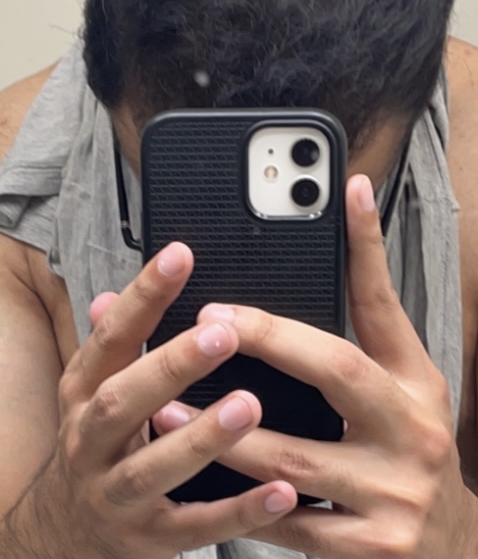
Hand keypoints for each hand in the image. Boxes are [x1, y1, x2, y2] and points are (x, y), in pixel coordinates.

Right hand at [21, 243, 295, 558]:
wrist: (66, 530)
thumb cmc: (97, 441)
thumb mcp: (93, 388)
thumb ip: (112, 344)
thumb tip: (111, 295)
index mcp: (85, 392)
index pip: (111, 337)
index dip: (144, 297)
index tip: (181, 256)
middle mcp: (92, 440)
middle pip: (125, 401)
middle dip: (173, 366)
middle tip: (223, 334)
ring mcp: (117, 494)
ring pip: (155, 468)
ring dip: (202, 437)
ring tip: (248, 405)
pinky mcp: (149, 538)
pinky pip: (196, 527)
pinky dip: (238, 510)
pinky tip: (280, 489)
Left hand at [157, 176, 475, 557]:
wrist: (452, 549)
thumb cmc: (410, 448)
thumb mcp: (403, 385)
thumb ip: (367, 328)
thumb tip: (346, 244)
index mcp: (414, 382)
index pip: (386, 303)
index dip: (368, 244)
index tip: (345, 191)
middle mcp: (412, 430)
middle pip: (334, 368)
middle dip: (266, 339)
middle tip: (209, 319)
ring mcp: (393, 493)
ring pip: (293, 455)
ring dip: (223, 430)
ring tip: (169, 405)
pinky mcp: (369, 549)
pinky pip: (289, 524)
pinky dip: (243, 502)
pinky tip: (201, 483)